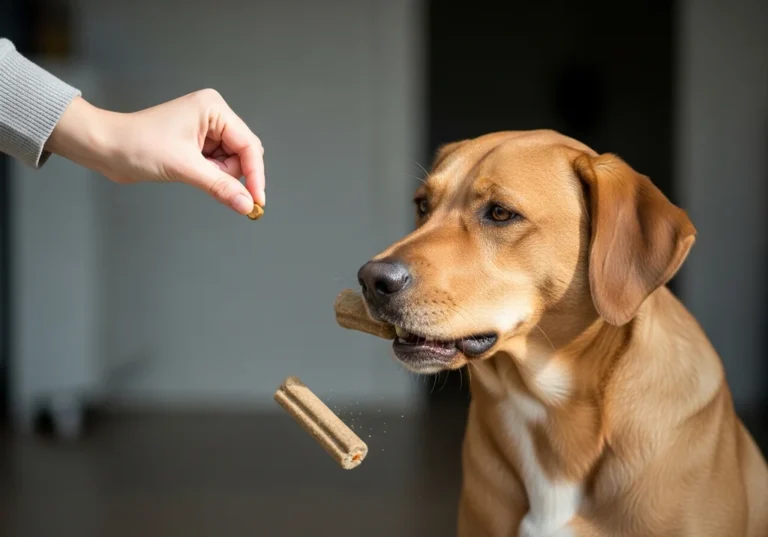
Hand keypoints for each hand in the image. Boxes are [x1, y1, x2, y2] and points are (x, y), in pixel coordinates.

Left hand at [45, 89, 264, 214]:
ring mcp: (206, 129)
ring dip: (217, 175)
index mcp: (214, 109)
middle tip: (212, 183)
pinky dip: (209, 175)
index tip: (257, 200)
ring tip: (191, 172)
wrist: (105, 148)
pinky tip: (190, 172)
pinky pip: (217, 165)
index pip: (248, 145)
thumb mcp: (185, 167)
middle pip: (243, 154)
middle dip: (231, 174)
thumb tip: (247, 205)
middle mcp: (213, 115)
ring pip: (231, 163)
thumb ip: (220, 186)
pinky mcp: (197, 143)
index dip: (255, 175)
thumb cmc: (137, 145)